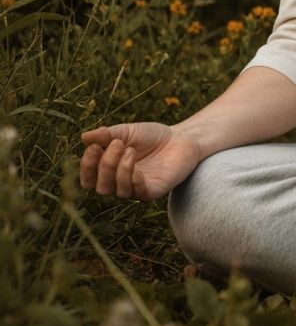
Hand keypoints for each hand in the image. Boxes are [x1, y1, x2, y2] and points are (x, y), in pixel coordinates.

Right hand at [79, 123, 202, 202]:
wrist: (181, 138)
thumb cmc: (152, 136)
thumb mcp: (127, 131)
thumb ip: (106, 135)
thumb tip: (84, 137)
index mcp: (109, 171)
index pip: (88, 178)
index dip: (87, 165)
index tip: (95, 146)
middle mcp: (120, 184)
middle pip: (101, 187)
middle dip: (105, 165)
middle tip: (118, 144)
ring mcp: (136, 189)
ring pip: (117, 191)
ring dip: (120, 170)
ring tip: (131, 150)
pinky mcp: (153, 191)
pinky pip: (139, 194)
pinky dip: (134, 181)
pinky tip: (138, 168)